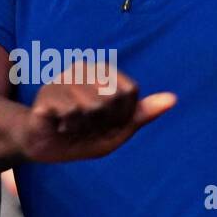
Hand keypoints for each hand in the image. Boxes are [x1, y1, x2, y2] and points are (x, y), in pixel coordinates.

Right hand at [15, 61, 174, 162]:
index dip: (122, 116)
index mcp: (105, 73)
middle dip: (103, 121)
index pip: (130, 92)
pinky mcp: (48, 92)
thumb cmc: (83, 136)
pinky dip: (68, 127)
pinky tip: (59, 125)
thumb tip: (173, 100)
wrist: (43, 147)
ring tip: (72, 125)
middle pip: (113, 97)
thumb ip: (142, 114)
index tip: (107, 123)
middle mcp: (85, 69)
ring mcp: (64, 78)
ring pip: (92, 106)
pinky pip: (71, 113)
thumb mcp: (119, 130)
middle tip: (87, 125)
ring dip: (84, 126)